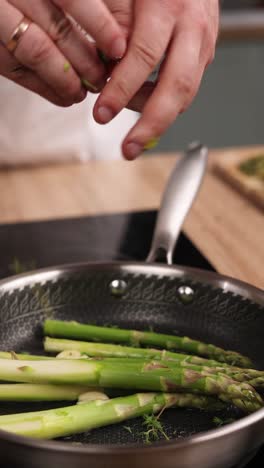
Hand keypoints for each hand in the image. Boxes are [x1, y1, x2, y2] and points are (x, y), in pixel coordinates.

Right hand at [0, 0, 125, 105]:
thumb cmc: (29, 1)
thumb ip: (78, 5)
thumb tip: (119, 33)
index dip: (98, 24)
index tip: (118, 48)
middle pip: (57, 29)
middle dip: (86, 60)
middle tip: (102, 78)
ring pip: (37, 52)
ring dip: (66, 80)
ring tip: (82, 92)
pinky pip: (16, 70)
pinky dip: (44, 88)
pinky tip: (63, 97)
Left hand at [94, 0, 218, 158]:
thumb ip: (116, 23)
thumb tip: (106, 65)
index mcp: (168, 6)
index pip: (143, 57)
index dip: (121, 89)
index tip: (101, 113)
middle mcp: (192, 27)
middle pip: (176, 87)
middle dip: (151, 124)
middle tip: (129, 148)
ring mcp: (204, 42)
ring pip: (186, 93)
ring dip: (159, 119)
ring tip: (134, 133)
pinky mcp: (206, 52)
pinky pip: (188, 87)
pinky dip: (166, 103)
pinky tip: (145, 109)